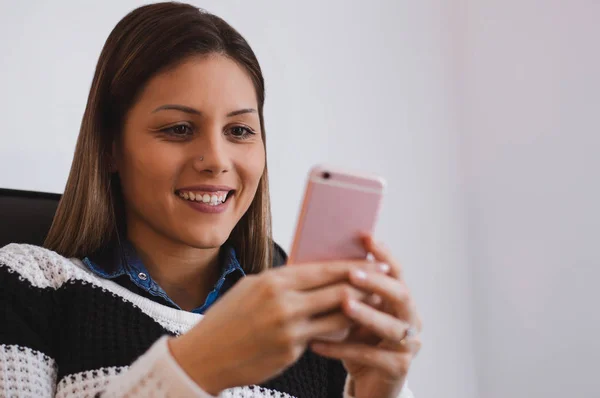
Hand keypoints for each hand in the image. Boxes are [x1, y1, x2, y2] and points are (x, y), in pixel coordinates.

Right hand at [168, 259, 384, 394]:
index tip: (374, 262)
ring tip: (374, 304)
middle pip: (337, 290)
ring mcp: (289, 330)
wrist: (204, 357)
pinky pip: (322, 337)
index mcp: (273, 281)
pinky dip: (337, 331)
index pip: (323, 269)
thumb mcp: (250, 288)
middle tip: (385, 281)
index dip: (353, 266)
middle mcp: (283, 303)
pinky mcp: (291, 352)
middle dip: (365, 285)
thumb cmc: (226, 320)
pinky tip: (348, 327)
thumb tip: (312, 273)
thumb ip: (283, 281)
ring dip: (358, 309)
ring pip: (337, 316)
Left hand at [310, 237, 421, 397]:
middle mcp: (411, 319)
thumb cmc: (358, 342)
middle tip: (352, 274)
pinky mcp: (398, 369)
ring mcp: (408, 345)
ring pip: (390, 326)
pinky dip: (341, 348)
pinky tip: (317, 343)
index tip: (364, 237)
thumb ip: (348, 290)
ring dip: (365, 314)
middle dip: (376, 282)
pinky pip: (369, 355)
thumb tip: (323, 257)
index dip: (383, 254)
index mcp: (401, 301)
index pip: (396, 272)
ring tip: (342, 304)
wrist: (368, 384)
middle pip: (401, 295)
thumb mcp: (353, 314)